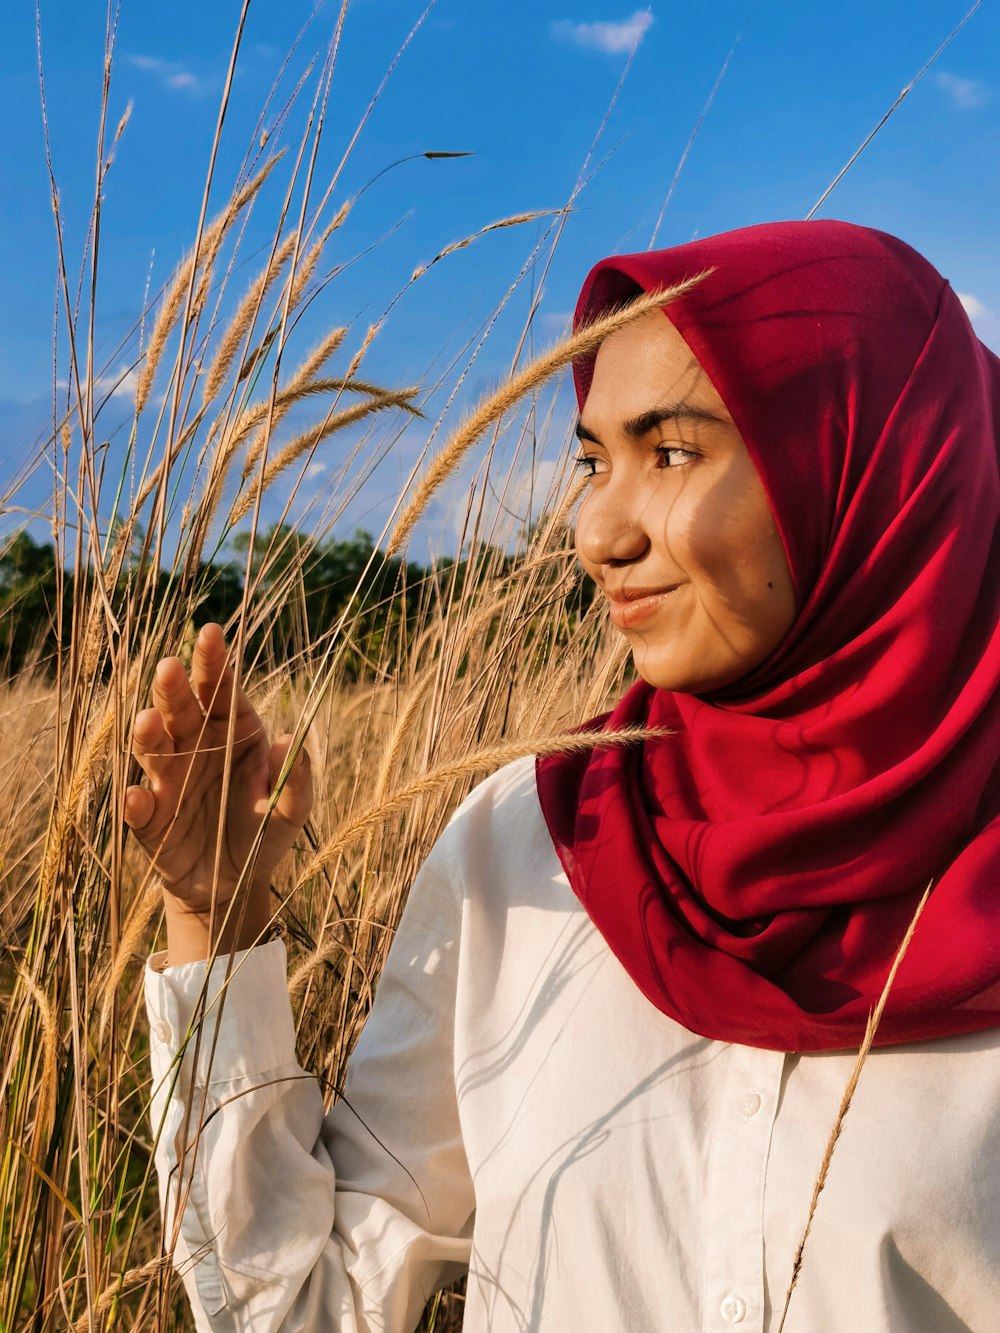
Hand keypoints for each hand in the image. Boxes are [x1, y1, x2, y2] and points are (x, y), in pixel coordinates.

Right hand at [124, 623, 311, 956]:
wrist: (235, 884)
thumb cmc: (265, 833)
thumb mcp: (291, 811)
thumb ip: (294, 780)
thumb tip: (291, 741)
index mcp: (232, 732)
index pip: (221, 689)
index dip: (214, 661)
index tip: (211, 633)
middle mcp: (194, 747)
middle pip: (180, 710)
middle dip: (173, 689)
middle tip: (169, 667)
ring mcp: (168, 780)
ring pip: (153, 749)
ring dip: (147, 734)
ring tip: (148, 722)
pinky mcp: (149, 820)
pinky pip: (139, 807)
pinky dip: (136, 802)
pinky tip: (138, 797)